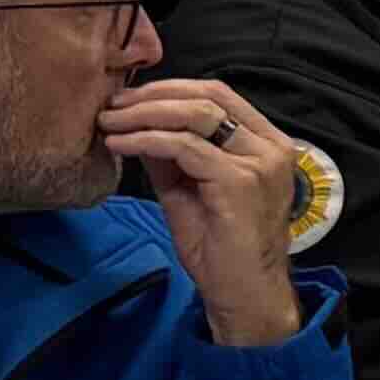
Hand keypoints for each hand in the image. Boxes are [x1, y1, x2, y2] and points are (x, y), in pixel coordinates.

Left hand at [101, 78, 309, 346]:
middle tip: (111, 106)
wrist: (243, 291)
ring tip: (109, 122)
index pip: (220, 94)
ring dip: (144, 114)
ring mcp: (259, 163)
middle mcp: (271, 146)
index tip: (129, 99)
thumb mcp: (189, 189)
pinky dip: (145, 140)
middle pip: (209, 96)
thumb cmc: (220, 246)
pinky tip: (119, 145)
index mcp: (266, 143)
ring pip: (196, 115)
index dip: (171, 88)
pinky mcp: (239, 181)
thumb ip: (171, 155)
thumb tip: (135, 123)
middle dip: (152, 96)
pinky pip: (184, 147)